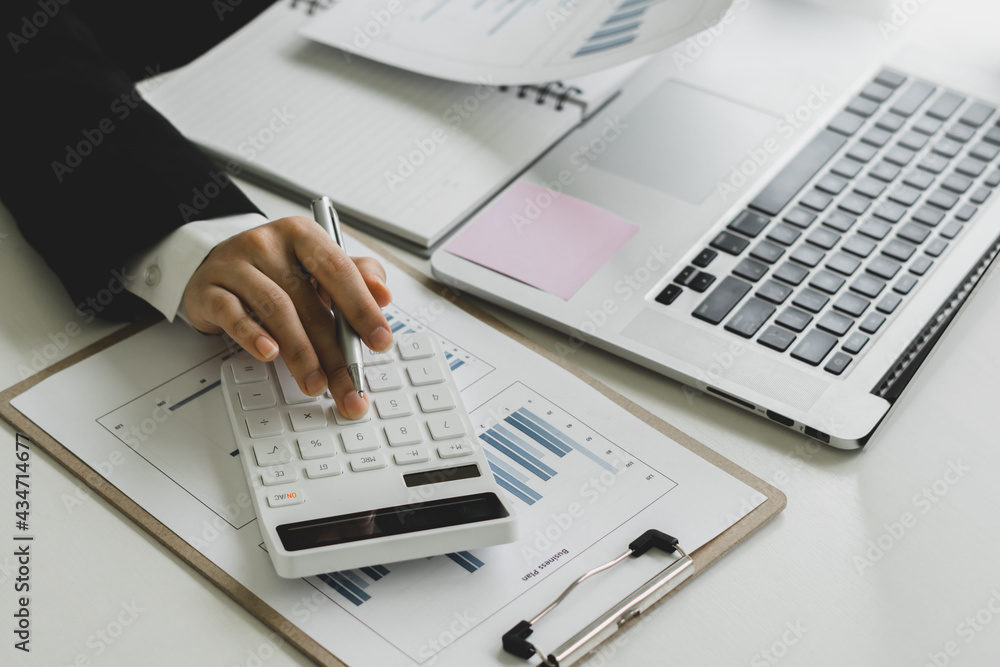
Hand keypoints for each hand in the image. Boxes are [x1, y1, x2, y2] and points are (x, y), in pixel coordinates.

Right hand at [182, 216, 392, 418]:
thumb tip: (383, 294)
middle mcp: (269, 244)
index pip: (339, 270)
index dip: (362, 308)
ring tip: (315, 382)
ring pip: (276, 309)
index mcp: (303, 235)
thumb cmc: (275, 269)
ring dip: (300, 353)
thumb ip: (356, 276)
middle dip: (335, 351)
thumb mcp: (318, 266)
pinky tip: (269, 354)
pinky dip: (253, 336)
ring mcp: (236, 265)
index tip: (380, 341)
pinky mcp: (209, 289)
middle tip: (350, 384)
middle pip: (310, 301)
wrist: (216, 264)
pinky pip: (233, 314)